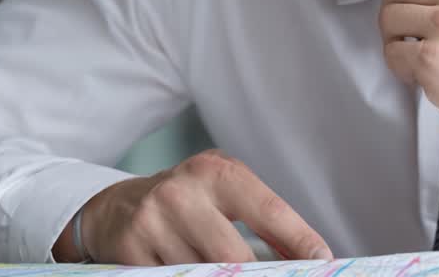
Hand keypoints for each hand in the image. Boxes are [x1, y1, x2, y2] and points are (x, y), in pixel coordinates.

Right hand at [53, 150, 332, 264]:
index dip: (300, 240)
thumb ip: (263, 218)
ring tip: (216, 269)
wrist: (116, 207)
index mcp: (217, 172)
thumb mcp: (224, 192)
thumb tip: (308, 255)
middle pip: (235, 257)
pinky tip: (185, 271)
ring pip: (203, 276)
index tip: (322, 261)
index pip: (270, 211)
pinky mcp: (129, 249)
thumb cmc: (187, 201)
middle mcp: (183, 193)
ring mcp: (152, 222)